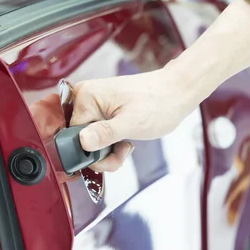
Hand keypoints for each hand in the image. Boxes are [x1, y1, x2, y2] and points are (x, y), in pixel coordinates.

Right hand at [70, 65, 194, 171]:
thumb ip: (105, 134)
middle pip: (79, 139)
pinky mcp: (102, 109)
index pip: (72, 135)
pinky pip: (97, 134)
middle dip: (99, 154)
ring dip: (106, 151)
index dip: (90, 153)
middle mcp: (85, 97)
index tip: (110, 157)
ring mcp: (94, 103)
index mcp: (86, 96)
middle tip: (121, 153)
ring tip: (126, 147)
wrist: (178, 92)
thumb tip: (82, 142)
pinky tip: (124, 143)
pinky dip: (109, 144)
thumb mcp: (131, 124)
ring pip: (88, 140)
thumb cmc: (159, 103)